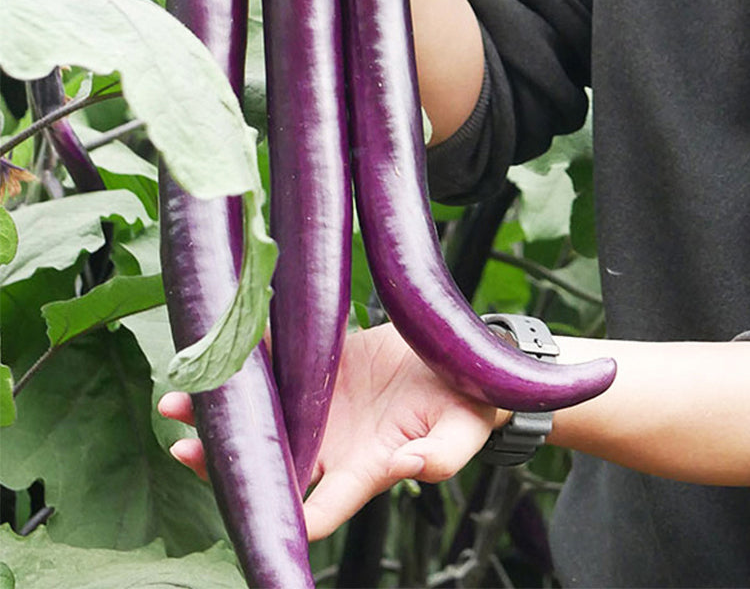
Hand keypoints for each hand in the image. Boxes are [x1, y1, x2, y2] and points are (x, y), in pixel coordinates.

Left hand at [159, 323, 505, 540]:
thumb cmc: (467, 404)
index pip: (321, 504)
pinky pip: (280, 364)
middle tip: (185, 448)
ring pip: (265, 417)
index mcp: (366, 467)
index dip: (291, 514)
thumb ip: (441, 457)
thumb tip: (412, 469)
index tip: (259, 508)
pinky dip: (251, 360)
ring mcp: (322, 404)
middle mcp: (333, 442)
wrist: (461, 358)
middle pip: (272, 463)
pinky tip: (222, 353)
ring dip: (224, 414)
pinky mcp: (321, 365)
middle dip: (228, 461)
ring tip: (178, 403)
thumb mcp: (464, 432)